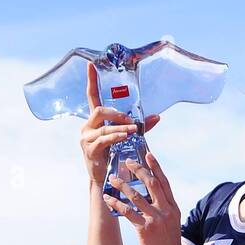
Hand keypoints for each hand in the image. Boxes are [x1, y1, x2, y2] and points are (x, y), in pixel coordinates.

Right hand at [80, 62, 159, 189]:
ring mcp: (86, 138)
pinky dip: (115, 137)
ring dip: (120, 127)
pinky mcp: (89, 150)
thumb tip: (158, 116)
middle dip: (117, 114)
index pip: (91, 95)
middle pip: (100, 109)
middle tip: (132, 122)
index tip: (90, 64)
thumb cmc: (114, 157)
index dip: (91, 80)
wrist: (104, 180)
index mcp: (94, 120)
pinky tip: (125, 137)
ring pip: (103, 125)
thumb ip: (139, 126)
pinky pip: (103, 139)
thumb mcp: (126, 137)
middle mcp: (87, 126)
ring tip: (133, 131)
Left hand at [102, 150, 185, 244]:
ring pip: (137, 196)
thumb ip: (165, 209)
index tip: (148, 154)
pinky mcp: (145, 229)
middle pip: (151, 183)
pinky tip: (108, 199)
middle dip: (138, 169)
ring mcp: (155, 219)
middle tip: (127, 161)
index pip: (164, 182)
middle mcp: (165, 210)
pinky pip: (128, 212)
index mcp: (173, 208)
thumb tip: (153, 198)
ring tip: (112, 178)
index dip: (156, 167)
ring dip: (123, 185)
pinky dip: (117, 204)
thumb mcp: (172, 224)